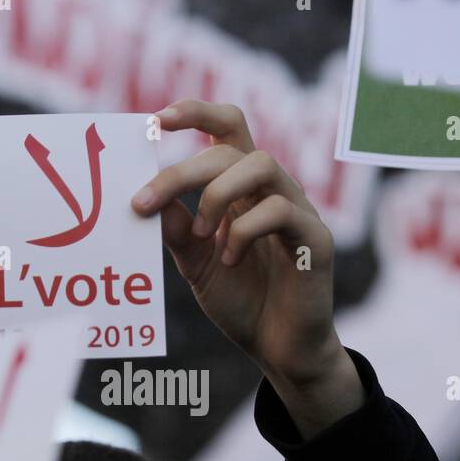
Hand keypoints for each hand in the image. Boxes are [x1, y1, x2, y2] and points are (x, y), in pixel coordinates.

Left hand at [132, 99, 360, 437]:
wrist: (279, 348)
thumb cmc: (242, 300)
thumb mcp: (195, 264)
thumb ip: (176, 231)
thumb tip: (146, 198)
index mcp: (242, 188)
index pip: (227, 128)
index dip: (196, 112)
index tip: (157, 119)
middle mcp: (272, 190)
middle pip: (231, 148)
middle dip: (182, 172)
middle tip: (144, 202)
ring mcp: (298, 211)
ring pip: (262, 165)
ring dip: (218, 194)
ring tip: (202, 236)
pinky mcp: (315, 240)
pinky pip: (281, 211)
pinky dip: (246, 231)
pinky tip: (231, 259)